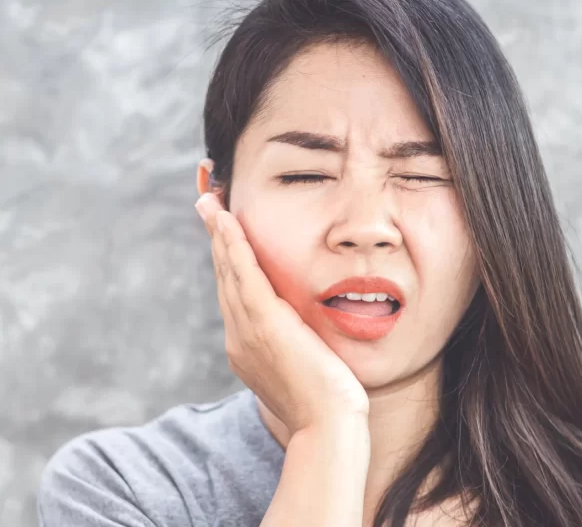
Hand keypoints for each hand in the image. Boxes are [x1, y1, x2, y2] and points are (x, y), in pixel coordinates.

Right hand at [194, 193, 368, 437]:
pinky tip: (228, 221)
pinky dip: (234, 246)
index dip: (228, 261)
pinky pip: (244, 275)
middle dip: (216, 239)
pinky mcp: (264, 323)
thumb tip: (306, 333)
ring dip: (220, 233)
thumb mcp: (307, 368)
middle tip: (207, 204)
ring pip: (228, 271)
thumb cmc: (328, 404)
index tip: (224, 233)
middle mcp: (239, 338)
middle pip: (224, 277)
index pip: (236, 294)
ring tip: (211, 202)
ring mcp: (247, 331)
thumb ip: (299, 346)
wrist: (327, 426)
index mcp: (248, 349)